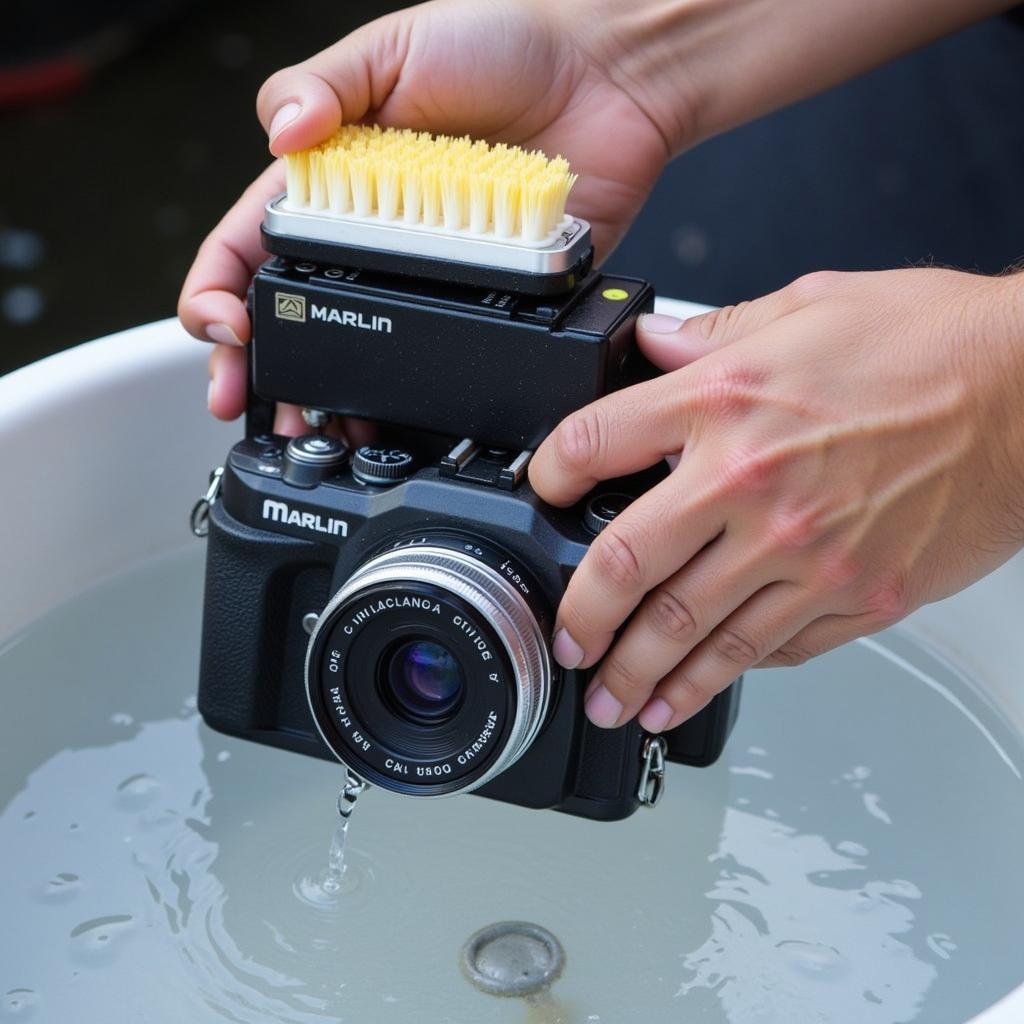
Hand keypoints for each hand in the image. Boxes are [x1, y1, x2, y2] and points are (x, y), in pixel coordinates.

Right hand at [177, 0, 678, 425]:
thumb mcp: (394, 47)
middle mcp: (372, 235)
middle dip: (257, 366)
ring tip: (315, 423)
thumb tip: (281, 135)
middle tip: (244, 401)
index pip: (250, 244)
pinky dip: (417, 390)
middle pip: (295, 316)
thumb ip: (323, 86)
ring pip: (365, 349)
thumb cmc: (503, 44)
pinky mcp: (487, 294)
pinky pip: (447, 350)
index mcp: (331, 178)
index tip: (221, 323)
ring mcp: (428, 273)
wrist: (604, 77)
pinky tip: (394, 413)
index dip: (219, 289)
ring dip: (330, 393)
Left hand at [529, 268, 1023, 732]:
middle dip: (584, 619)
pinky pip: (773, 648)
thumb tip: (654, 344)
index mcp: (726, 402)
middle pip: (627, 567)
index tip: (546, 494)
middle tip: (568, 646)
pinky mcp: (855, 597)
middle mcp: (750, 485)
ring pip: (695, 633)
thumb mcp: (808, 304)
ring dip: (646, 676)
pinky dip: (728, 675)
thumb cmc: (931, 344)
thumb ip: (715, 332)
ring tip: (616, 702)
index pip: (596, 442)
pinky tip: (699, 690)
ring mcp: (803, 553)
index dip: (551, 473)